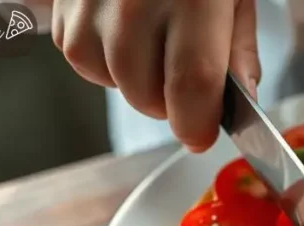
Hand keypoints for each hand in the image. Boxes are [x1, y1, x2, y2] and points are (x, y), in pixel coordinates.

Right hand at [51, 0, 259, 152]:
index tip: (202, 134)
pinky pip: (79, 56)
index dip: (197, 124)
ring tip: (153, 46)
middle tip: (186, 84)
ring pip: (108, 80)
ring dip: (134, 80)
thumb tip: (242, 100)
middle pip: (145, 93)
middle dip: (170, 104)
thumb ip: (238, 47)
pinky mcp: (62, 1)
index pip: (191, 86)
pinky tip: (123, 29)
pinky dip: (103, 58)